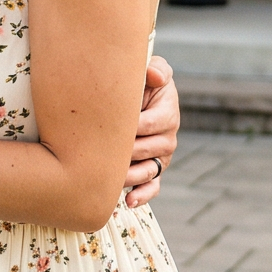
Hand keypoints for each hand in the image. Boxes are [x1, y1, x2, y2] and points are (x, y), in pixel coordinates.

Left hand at [125, 57, 179, 206]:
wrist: (133, 96)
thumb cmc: (139, 81)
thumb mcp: (151, 70)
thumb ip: (156, 69)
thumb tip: (154, 76)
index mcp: (167, 111)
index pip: (152, 123)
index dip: (134, 127)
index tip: (110, 128)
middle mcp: (168, 136)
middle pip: (148, 150)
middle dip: (127, 154)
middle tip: (103, 157)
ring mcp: (161, 155)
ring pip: (149, 171)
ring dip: (131, 178)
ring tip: (113, 182)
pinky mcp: (153, 170)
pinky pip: (153, 186)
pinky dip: (143, 195)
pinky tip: (129, 202)